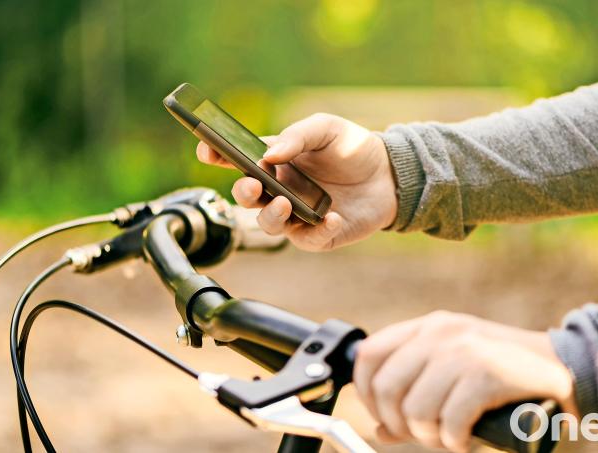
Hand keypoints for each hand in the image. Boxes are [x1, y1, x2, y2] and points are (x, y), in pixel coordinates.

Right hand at [196, 113, 395, 251]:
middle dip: (244, 193)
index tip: (206, 150)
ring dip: (272, 216)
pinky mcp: (319, 234)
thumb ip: (298, 135)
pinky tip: (330, 218)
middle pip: (247, 198)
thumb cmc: (352, 148)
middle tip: (253, 186)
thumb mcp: (326, 128)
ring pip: (269, 224)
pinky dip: (316, 231)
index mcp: (273, 161)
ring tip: (287, 203)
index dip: (216, 155)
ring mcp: (297, 214)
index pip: (236, 160)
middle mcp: (279, 190)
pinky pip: (308, 239)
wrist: (390, 173)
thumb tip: (270, 155)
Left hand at [354, 311, 577, 451]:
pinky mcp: (487, 374)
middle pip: (385, 388)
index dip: (367, 394)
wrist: (563, 365)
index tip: (384, 417)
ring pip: (416, 411)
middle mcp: (440, 333)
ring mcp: (464, 351)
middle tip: (423, 435)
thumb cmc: (503, 374)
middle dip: (399, 424)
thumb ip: (414, 392)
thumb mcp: (453, 370)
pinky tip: (468, 439)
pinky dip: (456, 442)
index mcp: (427, 327)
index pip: (368, 355)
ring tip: (450, 438)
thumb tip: (379, 430)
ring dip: (430, 438)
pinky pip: (450, 423)